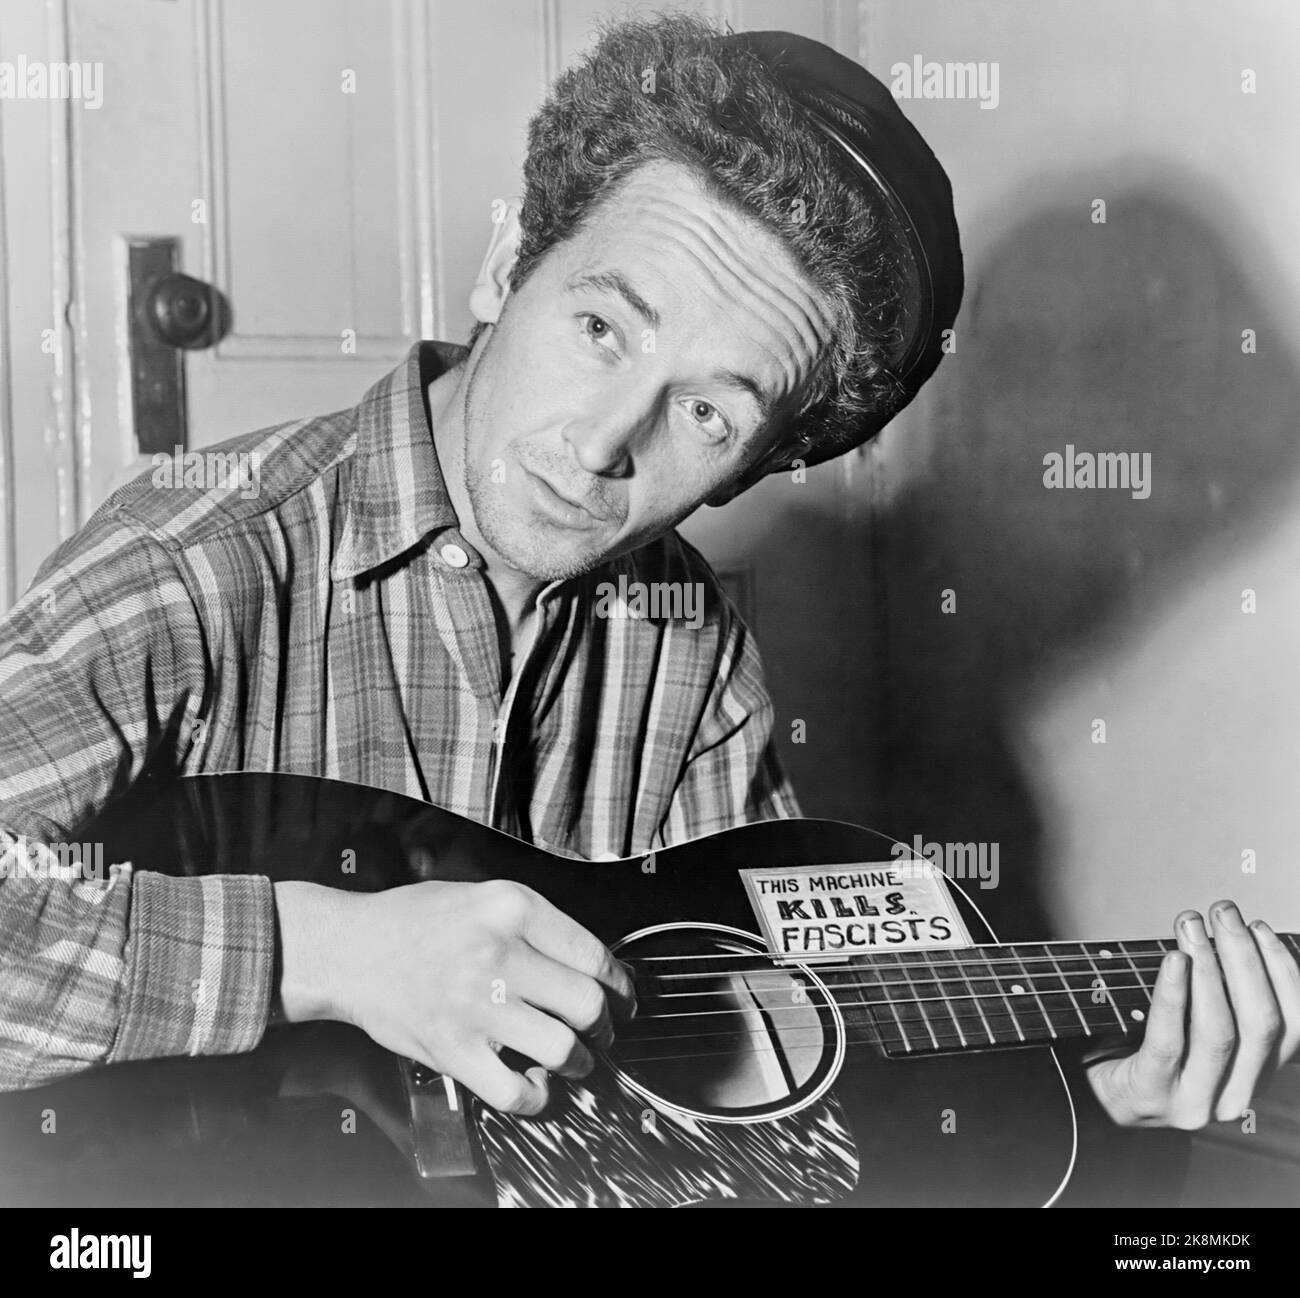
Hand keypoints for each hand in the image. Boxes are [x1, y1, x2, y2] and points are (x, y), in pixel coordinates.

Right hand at [274, 878, 635, 1114]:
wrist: (349, 949)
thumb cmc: (413, 920)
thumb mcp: (481, 895)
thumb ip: (533, 923)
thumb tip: (587, 960)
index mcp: (511, 907)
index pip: (592, 952)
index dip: (618, 982)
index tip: (622, 995)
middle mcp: (499, 953)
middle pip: (586, 1003)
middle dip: (605, 1024)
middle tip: (602, 1030)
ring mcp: (476, 1004)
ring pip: (561, 1049)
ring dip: (578, 1062)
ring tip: (574, 1059)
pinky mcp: (453, 1049)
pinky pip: (515, 1090)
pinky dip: (536, 1097)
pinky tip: (535, 1084)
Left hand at [1086, 901, 1299, 1127]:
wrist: (1096, 1095)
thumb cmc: (1146, 1048)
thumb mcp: (1196, 1026)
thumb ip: (1224, 997)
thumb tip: (1236, 933)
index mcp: (1257, 1075)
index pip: (1293, 1023)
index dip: (1282, 971)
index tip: (1259, 926)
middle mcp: (1236, 1095)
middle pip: (1260, 1022)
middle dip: (1244, 958)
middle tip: (1222, 913)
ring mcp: (1195, 1101)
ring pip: (1219, 1030)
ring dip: (1210, 969)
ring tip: (1192, 927)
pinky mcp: (1154, 1094)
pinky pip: (1168, 1039)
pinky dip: (1173, 995)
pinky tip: (1173, 961)